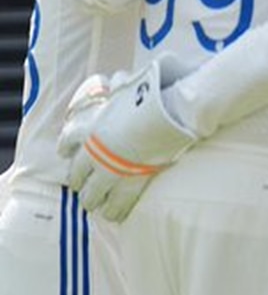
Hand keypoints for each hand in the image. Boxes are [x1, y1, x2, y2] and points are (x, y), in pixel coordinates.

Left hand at [60, 58, 196, 221]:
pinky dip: (115, 211)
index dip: (67, 149)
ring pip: (91, 195)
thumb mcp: (131, 84)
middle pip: (76, 174)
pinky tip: (116, 214)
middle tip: (83, 185)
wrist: (174, 111)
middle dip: (79, 181)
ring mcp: (110, 170)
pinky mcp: (129, 183)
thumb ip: (119, 86)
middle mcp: (94, 151)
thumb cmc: (156, 92)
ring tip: (97, 205)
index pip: (68, 141)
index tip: (67, 153)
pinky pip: (117, 205)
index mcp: (91, 126)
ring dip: (92, 200)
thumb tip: (116, 79)